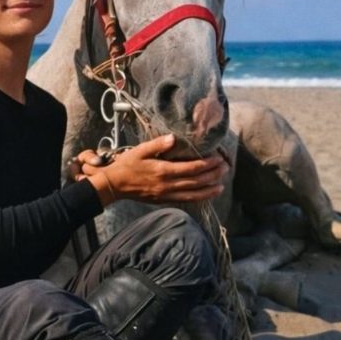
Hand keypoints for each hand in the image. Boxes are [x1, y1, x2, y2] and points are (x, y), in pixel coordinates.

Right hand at [74, 134, 227, 205]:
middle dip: (212, 175)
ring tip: (221, 185)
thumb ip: (157, 144)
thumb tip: (173, 138)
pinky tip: (205, 195)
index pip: (191, 168)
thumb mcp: (140, 150)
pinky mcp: (163, 200)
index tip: (217, 159)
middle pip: (196, 182)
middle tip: (225, 169)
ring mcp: (166, 195)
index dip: (206, 164)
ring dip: (208, 190)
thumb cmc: (127, 165)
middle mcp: (167, 185)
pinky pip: (185, 200)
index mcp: (163, 171)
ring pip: (193, 194)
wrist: (115, 185)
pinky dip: (197, 198)